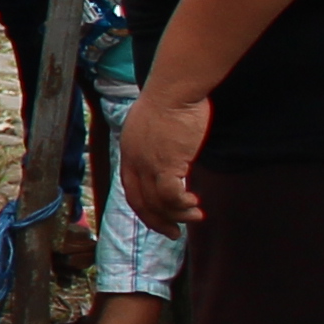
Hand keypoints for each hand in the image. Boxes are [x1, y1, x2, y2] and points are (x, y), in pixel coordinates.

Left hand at [118, 79, 208, 230]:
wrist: (175, 89)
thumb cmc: (172, 101)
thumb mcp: (156, 127)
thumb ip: (157, 145)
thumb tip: (170, 156)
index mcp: (128, 152)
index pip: (131, 190)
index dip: (145, 208)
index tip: (159, 218)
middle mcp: (133, 161)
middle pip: (140, 202)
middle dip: (157, 222)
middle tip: (174, 233)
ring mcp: (147, 164)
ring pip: (158, 202)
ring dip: (177, 215)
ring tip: (195, 216)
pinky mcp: (166, 163)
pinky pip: (170, 195)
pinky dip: (181, 204)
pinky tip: (194, 203)